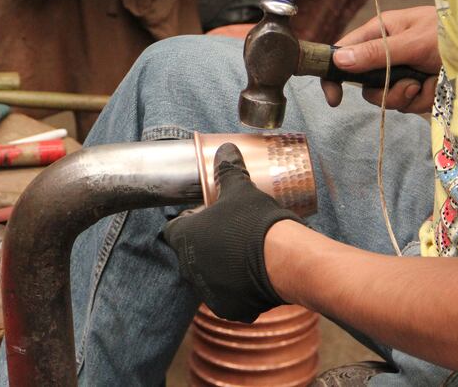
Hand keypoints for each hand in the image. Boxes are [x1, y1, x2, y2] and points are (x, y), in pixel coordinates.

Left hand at [162, 144, 301, 322]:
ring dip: (219, 267)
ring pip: (208, 276)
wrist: (283, 259)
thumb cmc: (254, 221)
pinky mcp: (227, 308)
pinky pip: (228, 297)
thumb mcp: (240, 191)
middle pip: (190, 253)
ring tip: (242, 254)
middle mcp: (188, 266)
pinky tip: (252, 276)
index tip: (204, 216)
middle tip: (227, 233)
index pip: (173, 229)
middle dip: (205, 245)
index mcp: (184, 237)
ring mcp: (207, 290)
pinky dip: (237, 289)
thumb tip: (226, 149)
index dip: (188, 221)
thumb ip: (228, 171)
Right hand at [321, 6, 440, 112]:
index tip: (334, 97)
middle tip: (408, 84)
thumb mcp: (412, 42)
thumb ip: (376, 53)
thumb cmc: (452, 34)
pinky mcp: (418, 87)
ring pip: (387, 97)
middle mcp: (387, 52)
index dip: (334, 74)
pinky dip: (423, 98)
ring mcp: (403, 71)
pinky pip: (407, 103)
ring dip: (408, 95)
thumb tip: (339, 60)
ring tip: (428, 82)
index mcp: (381, 31)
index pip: (345, 52)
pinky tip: (437, 86)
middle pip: (365, 83)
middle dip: (386, 90)